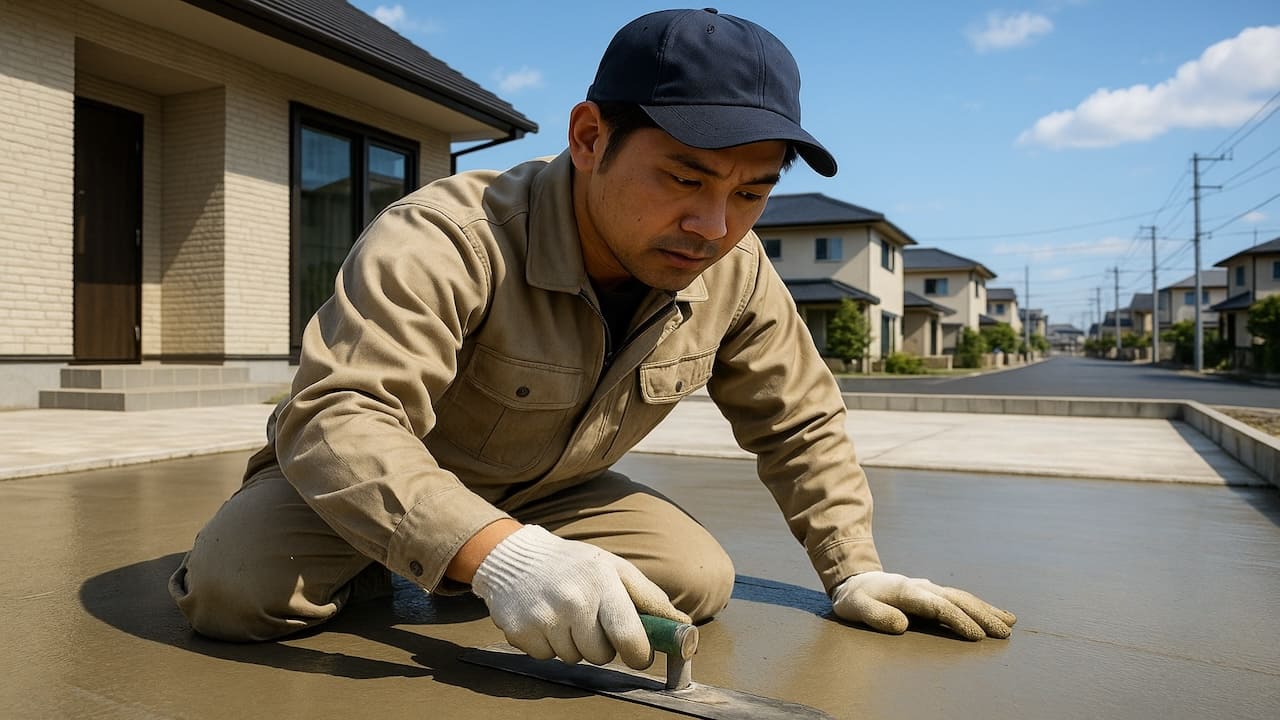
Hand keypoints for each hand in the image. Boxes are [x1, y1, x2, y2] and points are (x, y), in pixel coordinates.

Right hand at [471, 524, 689, 667]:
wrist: (514, 556)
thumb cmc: (574, 564)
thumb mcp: (615, 568)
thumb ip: (650, 598)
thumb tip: (684, 625)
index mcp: (602, 581)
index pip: (629, 636)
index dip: (639, 654)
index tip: (639, 654)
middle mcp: (573, 600)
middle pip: (601, 655)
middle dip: (602, 646)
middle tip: (592, 622)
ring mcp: (544, 617)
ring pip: (574, 658)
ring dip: (574, 645)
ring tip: (566, 616)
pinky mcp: (520, 632)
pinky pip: (546, 658)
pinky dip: (548, 645)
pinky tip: (545, 620)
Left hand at [831, 571, 1015, 639]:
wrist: (854, 581)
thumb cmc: (855, 599)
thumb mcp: (856, 608)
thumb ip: (876, 616)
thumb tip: (901, 625)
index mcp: (907, 591)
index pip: (938, 607)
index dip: (958, 621)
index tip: (977, 636)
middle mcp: (922, 587)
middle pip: (957, 600)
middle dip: (982, 616)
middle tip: (1005, 633)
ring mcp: (929, 588)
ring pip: (962, 597)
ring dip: (986, 610)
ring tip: (1010, 623)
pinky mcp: (932, 592)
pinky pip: (959, 598)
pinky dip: (979, 605)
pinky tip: (996, 613)